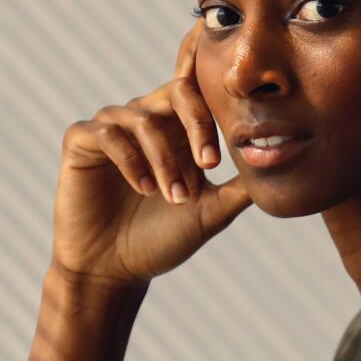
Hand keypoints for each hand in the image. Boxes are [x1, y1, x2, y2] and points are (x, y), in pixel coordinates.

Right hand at [51, 28, 251, 288]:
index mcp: (179, 129)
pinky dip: (131, 160)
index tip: (231, 139)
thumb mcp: (211, 212)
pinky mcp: (81, 141)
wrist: (114, 269)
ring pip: (144, 119)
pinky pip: (108, 133)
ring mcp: (112, 127)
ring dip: (165, 160)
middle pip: (178, 92)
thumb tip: (279, 163)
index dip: (215, 93)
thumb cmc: (161, 239)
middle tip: (210, 164)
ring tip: (175, 197)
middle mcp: (146, 119)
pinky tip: (144, 188)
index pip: (199, 91)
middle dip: (199, 125)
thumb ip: (241, 187)